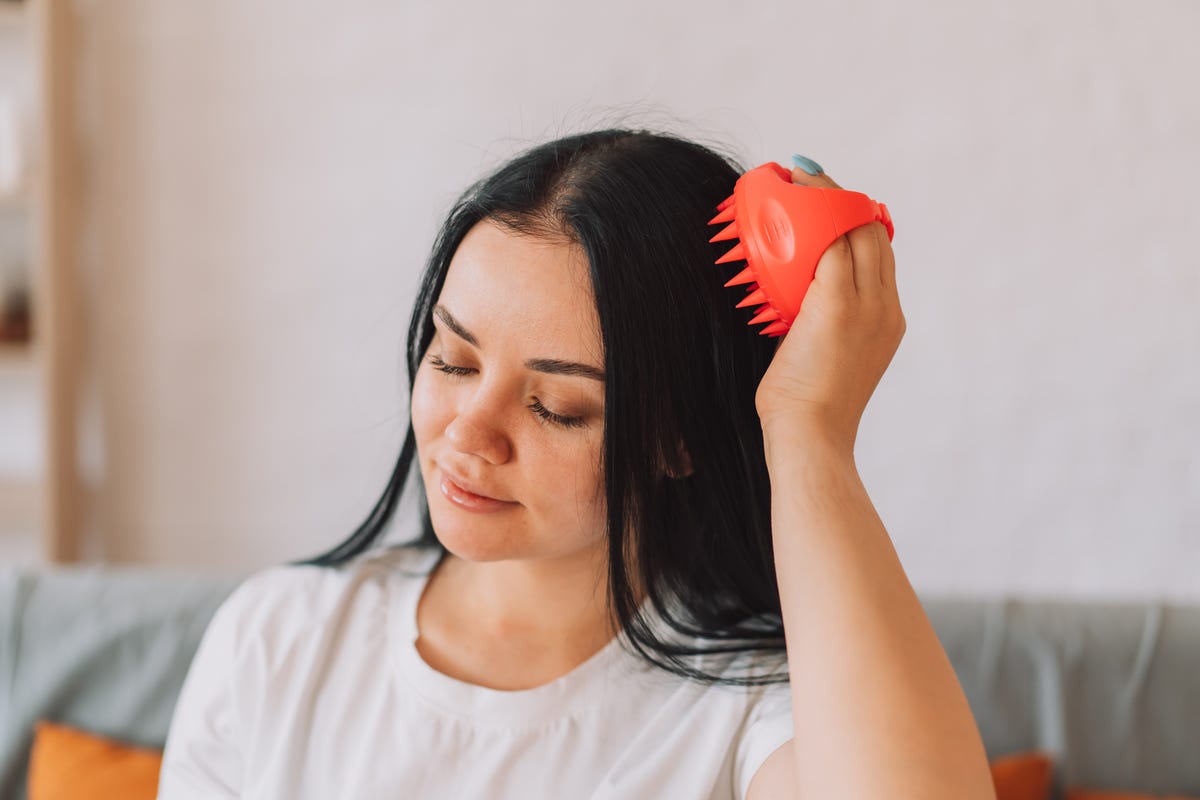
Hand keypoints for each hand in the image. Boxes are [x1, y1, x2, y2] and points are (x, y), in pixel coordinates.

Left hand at [754, 165, 905, 456]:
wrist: (811, 440)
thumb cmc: (805, 415)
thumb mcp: (822, 365)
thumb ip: (816, 334)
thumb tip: (789, 319)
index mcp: (888, 322)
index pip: (879, 256)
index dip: (858, 223)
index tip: (830, 205)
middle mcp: (885, 308)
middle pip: (873, 233)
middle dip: (844, 198)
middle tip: (807, 178)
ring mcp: (867, 305)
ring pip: (855, 228)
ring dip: (828, 194)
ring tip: (798, 176)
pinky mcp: (837, 304)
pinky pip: (830, 239)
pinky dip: (814, 209)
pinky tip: (793, 190)